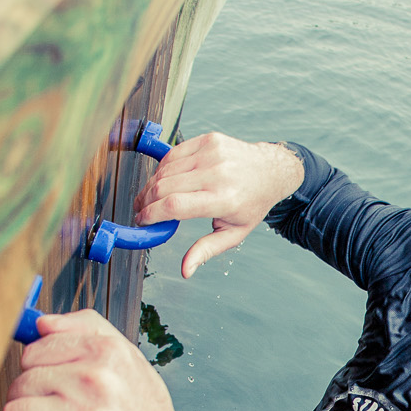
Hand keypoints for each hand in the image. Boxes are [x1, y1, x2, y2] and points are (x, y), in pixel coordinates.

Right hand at [134, 132, 304, 277]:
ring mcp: (212, 153)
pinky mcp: (208, 140)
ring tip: (150, 198)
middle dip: (146, 201)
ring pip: (165, 169)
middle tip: (141, 211)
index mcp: (224, 199)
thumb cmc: (251, 204)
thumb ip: (206, 250)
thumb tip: (186, 270)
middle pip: (164, 186)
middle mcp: (217, 173)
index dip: (152, 214)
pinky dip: (163, 168)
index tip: (142, 221)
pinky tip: (163, 180)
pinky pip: (173, 154)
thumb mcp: (234, 233)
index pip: (175, 205)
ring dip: (151, 185)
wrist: (270, 171)